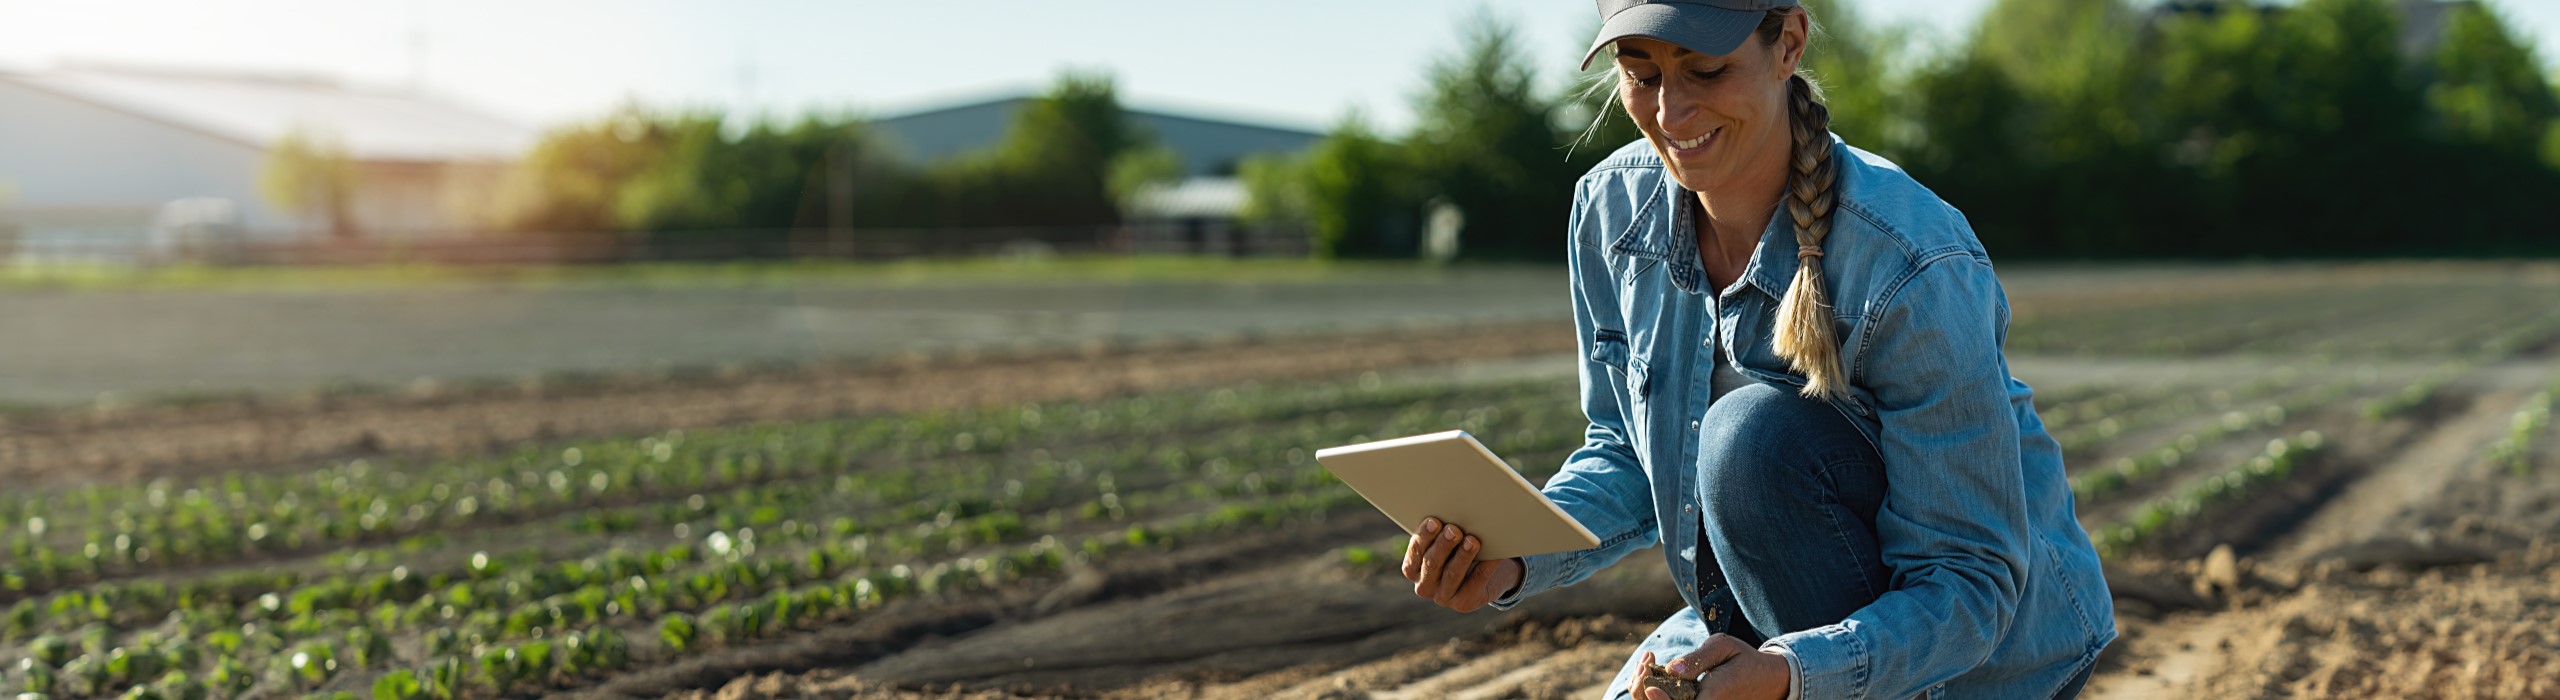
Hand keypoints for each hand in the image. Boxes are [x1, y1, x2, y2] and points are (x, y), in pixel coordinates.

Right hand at [1399, 516, 1520, 612]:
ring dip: (1462, 556)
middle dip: (1443, 545)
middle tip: (1454, 529)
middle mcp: (1424, 586)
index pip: (1414, 552)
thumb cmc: (1458, 552)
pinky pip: (1476, 581)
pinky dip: (1486, 565)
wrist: (1482, 579)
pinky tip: (1493, 554)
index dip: (1423, 537)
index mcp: (1412, 569)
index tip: (1434, 520)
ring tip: (1472, 540)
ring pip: (1452, 574)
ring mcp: (1443, 597)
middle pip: (1431, 564)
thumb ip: (1441, 533)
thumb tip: (1453, 511)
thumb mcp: (1445, 544)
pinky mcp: (1464, 603)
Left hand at [1626, 635, 1789, 699]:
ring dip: (1652, 694)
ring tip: (1645, 667)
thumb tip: (1671, 669)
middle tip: (1642, 667)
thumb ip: (1697, 658)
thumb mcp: (1724, 647)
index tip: (1647, 683)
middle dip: (1647, 693)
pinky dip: (1661, 693)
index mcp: (1713, 695)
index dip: (1660, 699)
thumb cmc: (1743, 659)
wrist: (1766, 681)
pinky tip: (1652, 676)